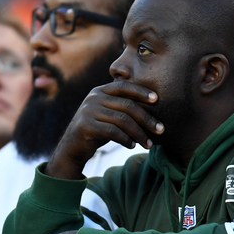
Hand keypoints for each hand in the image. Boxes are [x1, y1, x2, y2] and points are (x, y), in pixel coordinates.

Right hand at [45, 80, 163, 179]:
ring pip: (122, 120)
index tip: (157, 99)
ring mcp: (88, 111)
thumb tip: (153, 108)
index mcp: (100, 91)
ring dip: (139, 133)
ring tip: (149, 144)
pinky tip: (132, 145)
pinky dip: (126, 139)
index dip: (141, 91)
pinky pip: (113, 132)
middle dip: (147, 118)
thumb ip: (122, 107)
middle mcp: (93, 98)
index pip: (124, 86)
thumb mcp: (108, 114)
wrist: (72, 147)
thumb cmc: (97, 130)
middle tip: (161, 129)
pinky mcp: (86, 126)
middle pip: (127, 105)